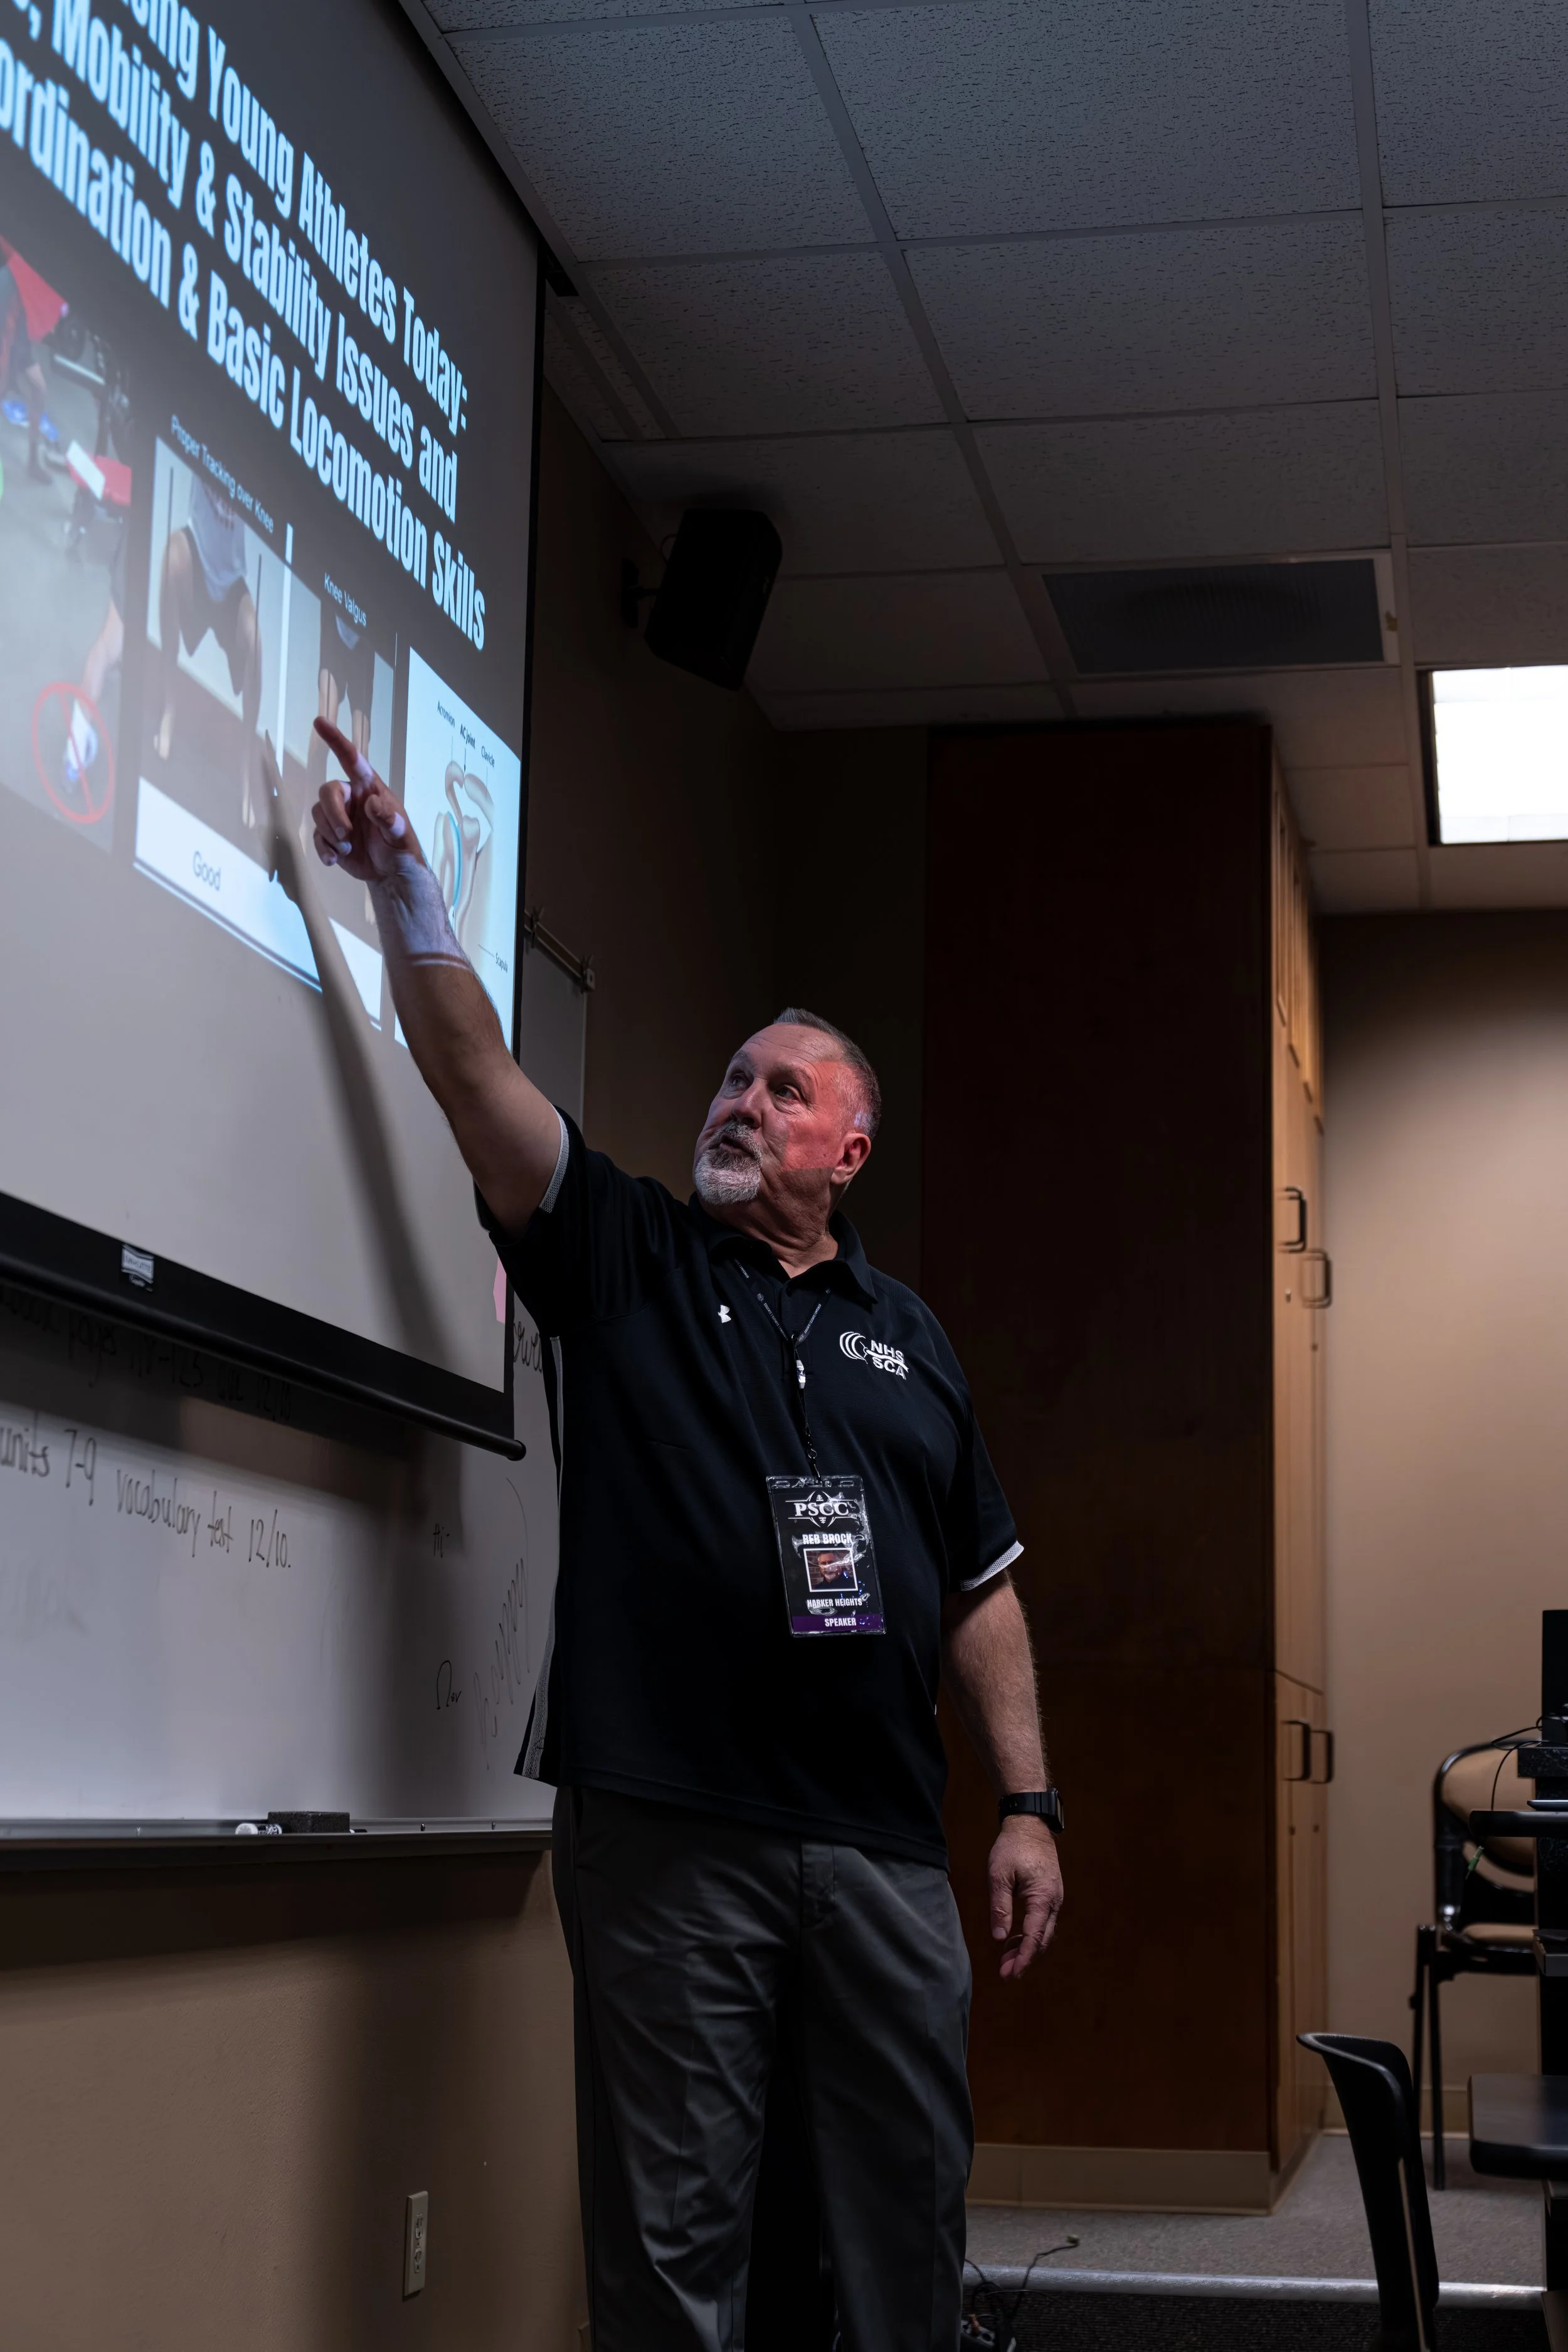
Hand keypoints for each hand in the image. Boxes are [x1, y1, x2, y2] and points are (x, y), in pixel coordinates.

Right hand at [310, 716, 423, 884]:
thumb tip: (373, 804)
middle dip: (333, 813)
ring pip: (318, 813)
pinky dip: (324, 850)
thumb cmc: (402, 848)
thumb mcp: (402, 836)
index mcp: (370, 790)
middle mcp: (352, 798)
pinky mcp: (330, 837)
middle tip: (346, 835)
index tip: (320, 721)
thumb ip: (390, 821)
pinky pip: (316, 836)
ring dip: (330, 835)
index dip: (336, 740)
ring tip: (349, 849)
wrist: (392, 874)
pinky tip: (336, 860)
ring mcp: (339, 817)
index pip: (352, 760)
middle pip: (328, 791)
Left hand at [988, 1816, 1061, 1978]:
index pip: (1034, 1937)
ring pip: (1043, 1932)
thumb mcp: (999, 1875)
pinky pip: (1042, 1922)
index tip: (1010, 1974)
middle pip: (1042, 1940)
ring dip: (1026, 1948)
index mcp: (1043, 1898)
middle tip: (1005, 1973)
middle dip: (1025, 1959)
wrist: (1030, 1824)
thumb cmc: (1012, 1847)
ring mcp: (1055, 1898)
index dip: (1023, 1958)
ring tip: (1005, 1960)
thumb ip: (1000, 1906)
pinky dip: (1029, 1934)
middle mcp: (1054, 1902)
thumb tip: (999, 1937)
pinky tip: (1014, 1940)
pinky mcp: (1050, 1894)